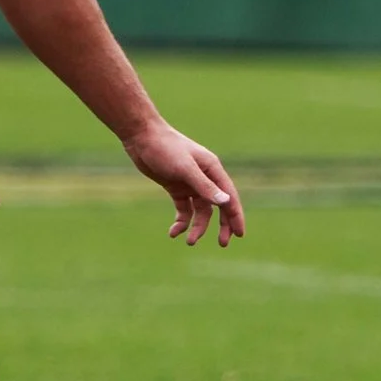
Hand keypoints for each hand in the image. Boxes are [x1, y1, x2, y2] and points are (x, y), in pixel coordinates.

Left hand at [123, 123, 244, 246]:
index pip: (230, 197)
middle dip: (221, 225)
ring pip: (200, 211)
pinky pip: (183, 209)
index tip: (239, 234)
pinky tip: (173, 232)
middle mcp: (205, 178)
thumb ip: (205, 186)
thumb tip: (226, 202)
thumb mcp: (185, 169)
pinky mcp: (175, 187)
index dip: (235, 216)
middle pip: (218, 206)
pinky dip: (181, 221)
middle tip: (223, 244)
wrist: (141, 137)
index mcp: (213, 171)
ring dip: (197, 226)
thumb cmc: (165, 148)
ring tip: (190, 242)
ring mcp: (190, 183)